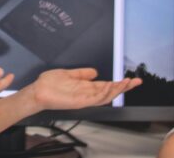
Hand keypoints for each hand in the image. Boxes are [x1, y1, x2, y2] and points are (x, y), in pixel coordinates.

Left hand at [27, 68, 141, 110]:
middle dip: (123, 87)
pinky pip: (94, 99)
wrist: (37, 91)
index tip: (130, 79)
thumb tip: (94, 71)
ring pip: (105, 96)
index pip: (107, 85)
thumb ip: (82, 74)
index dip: (119, 83)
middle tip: (136, 81)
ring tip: (127, 83)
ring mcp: (84, 98)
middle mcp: (87, 93)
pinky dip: (103, 94)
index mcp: (86, 87)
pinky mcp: (78, 102)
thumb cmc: (49, 84)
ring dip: (117, 90)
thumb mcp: (68, 74)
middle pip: (110, 91)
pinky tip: (110, 88)